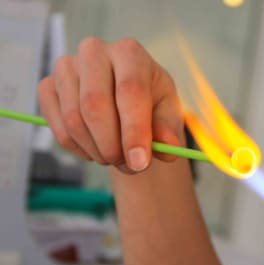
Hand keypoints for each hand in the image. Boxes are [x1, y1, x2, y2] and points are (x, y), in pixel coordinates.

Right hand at [37, 37, 183, 171]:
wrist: (126, 99)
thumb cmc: (151, 103)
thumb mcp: (168, 115)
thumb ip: (169, 131)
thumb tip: (168, 148)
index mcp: (130, 53)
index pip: (130, 91)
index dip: (134, 131)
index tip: (139, 163)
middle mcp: (94, 52)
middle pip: (95, 105)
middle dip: (112, 146)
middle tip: (129, 166)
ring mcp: (65, 67)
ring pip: (75, 121)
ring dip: (98, 152)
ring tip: (117, 157)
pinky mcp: (47, 87)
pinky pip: (59, 130)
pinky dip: (81, 151)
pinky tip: (98, 149)